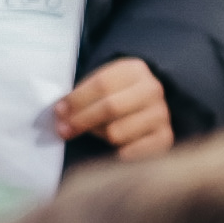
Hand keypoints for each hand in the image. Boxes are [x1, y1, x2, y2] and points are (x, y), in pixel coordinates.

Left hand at [50, 57, 173, 157]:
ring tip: (93, 132)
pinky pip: (130, 152)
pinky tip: (109, 147)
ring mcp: (161, 114)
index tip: (58, 111)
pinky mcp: (164, 138)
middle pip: (110, 108)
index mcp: (134, 70)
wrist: (145, 105)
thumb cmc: (114, 94)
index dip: (76, 99)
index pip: (101, 84)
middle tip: (63, 129)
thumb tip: (60, 113)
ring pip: (117, 132)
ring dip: (98, 135)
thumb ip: (82, 94)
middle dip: (82, 120)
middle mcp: (152, 89)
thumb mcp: (101, 84)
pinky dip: (114, 152)